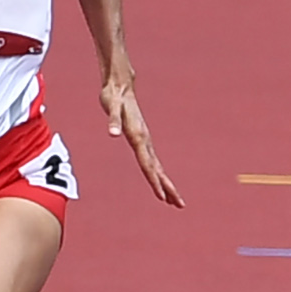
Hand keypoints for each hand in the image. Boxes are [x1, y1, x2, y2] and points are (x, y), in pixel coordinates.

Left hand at [102, 69, 183, 206]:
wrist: (120, 86)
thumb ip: (113, 120)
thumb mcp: (111, 107)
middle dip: (168, 188)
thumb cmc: (114, 97)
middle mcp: (144, 140)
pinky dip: (155, 173)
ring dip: (165, 184)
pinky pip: (150, 160)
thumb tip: (112, 133)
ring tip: (173, 200)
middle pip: (157, 169)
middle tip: (179, 205)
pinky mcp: (140, 138)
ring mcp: (144, 140)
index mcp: (139, 136)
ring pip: (156, 167)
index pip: (147, 164)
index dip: (154, 181)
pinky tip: (158, 180)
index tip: (162, 196)